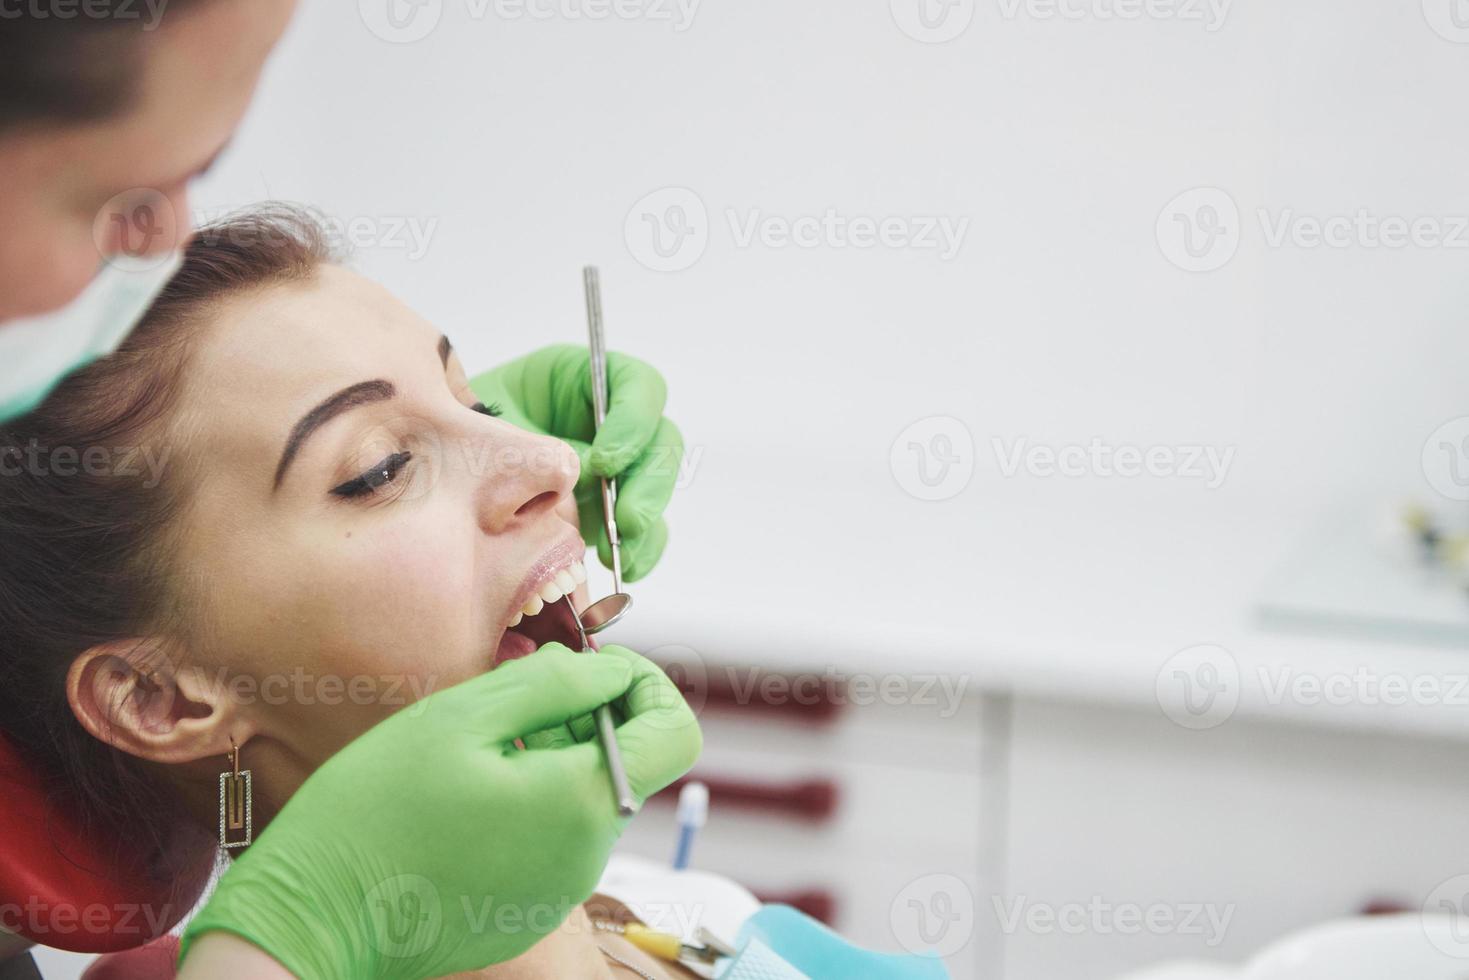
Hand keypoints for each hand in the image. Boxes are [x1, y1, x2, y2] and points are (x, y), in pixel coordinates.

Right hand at [178, 644, 700, 978]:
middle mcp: (588, 856)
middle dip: (584, 719)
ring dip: (550, 758)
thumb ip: (554, 685)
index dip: (646, 686)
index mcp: (583, 804)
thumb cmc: (376, 809)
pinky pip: (553, 837)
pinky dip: (527, 801)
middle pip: (625, 763)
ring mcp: (559, 891)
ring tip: (474, 753)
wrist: (312, 915)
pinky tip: (462, 797)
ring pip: (584, 798)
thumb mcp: (463, 716)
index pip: (676, 734)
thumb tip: (614, 672)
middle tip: (509, 705)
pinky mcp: (527, 909)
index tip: (591, 669)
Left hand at [470, 345, 681, 581]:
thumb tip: (575, 476)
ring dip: (645, 523)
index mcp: (583, 381)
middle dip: (645, 484)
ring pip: (656, 487)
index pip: (637, 388)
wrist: (435, 467)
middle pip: (660, 440)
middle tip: (623, 519)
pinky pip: (643, 528)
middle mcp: (608, 421)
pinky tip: (622, 568)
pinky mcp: (608, 507)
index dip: (633, 423)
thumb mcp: (488, 420)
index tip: (603, 461)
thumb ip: (532, 441)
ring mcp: (613, 467)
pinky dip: (639, 550)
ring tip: (618, 551)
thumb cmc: (457, 430)